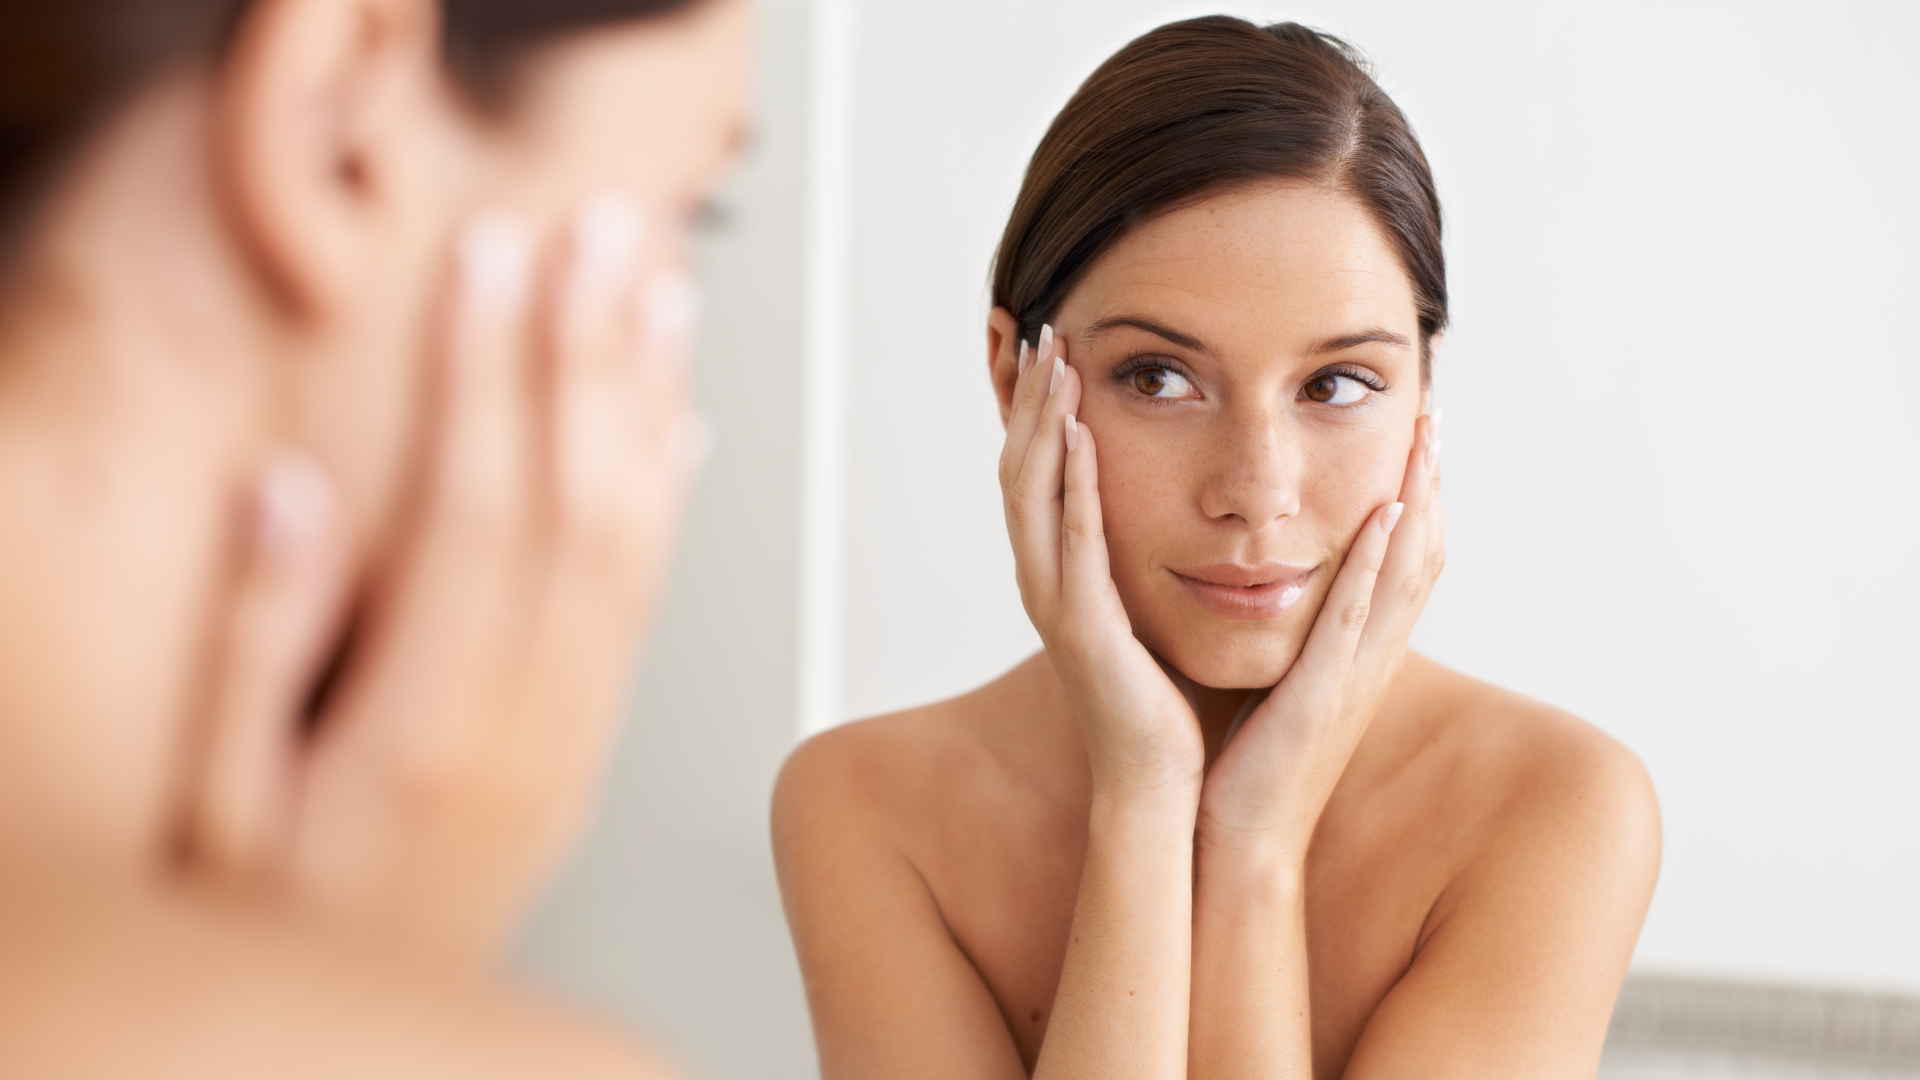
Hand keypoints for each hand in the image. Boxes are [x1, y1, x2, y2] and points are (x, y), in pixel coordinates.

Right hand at [178, 195, 708, 959]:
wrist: (398, 1077)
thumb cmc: (279, 944)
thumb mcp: (208, 822)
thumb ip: (251, 654)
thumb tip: (290, 495)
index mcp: (427, 730)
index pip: (482, 510)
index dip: (492, 371)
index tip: (500, 258)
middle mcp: (524, 727)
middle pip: (581, 507)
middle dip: (588, 355)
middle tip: (606, 235)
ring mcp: (569, 741)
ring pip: (635, 547)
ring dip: (647, 410)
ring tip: (661, 299)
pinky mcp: (583, 755)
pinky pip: (646, 613)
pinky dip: (667, 509)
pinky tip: (677, 439)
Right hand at [1000, 325, 1203, 794]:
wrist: (1162, 783)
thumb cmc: (1163, 702)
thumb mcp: (1148, 609)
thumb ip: (1142, 558)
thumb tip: (1171, 505)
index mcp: (1061, 574)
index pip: (1034, 471)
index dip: (1031, 408)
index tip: (1043, 345)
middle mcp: (1044, 580)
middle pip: (1019, 467)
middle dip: (1026, 396)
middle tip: (1036, 327)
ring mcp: (1055, 603)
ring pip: (1031, 494)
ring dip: (1041, 422)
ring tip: (1053, 359)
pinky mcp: (1082, 629)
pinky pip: (1072, 542)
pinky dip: (1071, 484)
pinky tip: (1079, 434)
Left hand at [1196, 411, 1444, 862]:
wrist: (1237, 840)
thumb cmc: (1246, 766)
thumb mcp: (1278, 685)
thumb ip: (1289, 637)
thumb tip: (1272, 586)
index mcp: (1356, 655)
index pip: (1401, 564)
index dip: (1418, 499)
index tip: (1416, 437)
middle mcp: (1369, 660)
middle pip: (1420, 557)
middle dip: (1431, 484)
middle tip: (1435, 416)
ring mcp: (1354, 678)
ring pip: (1403, 577)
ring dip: (1418, 505)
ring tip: (1424, 441)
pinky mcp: (1324, 697)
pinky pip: (1356, 618)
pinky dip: (1374, 565)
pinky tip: (1382, 516)